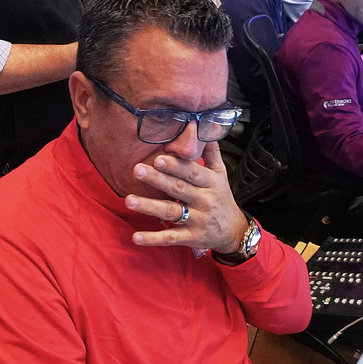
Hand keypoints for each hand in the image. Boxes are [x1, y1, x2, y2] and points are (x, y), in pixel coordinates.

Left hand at [125, 142, 246, 253]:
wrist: (234, 231)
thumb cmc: (222, 198)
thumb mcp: (221, 174)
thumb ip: (210, 152)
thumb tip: (203, 125)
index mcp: (210, 183)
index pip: (192, 172)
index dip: (175, 166)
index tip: (158, 158)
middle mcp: (204, 200)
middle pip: (178, 188)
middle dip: (157, 179)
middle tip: (137, 170)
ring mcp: (197, 220)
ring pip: (171, 211)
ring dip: (149, 207)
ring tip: (129, 200)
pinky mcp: (190, 238)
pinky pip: (170, 238)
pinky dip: (153, 239)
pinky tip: (136, 237)